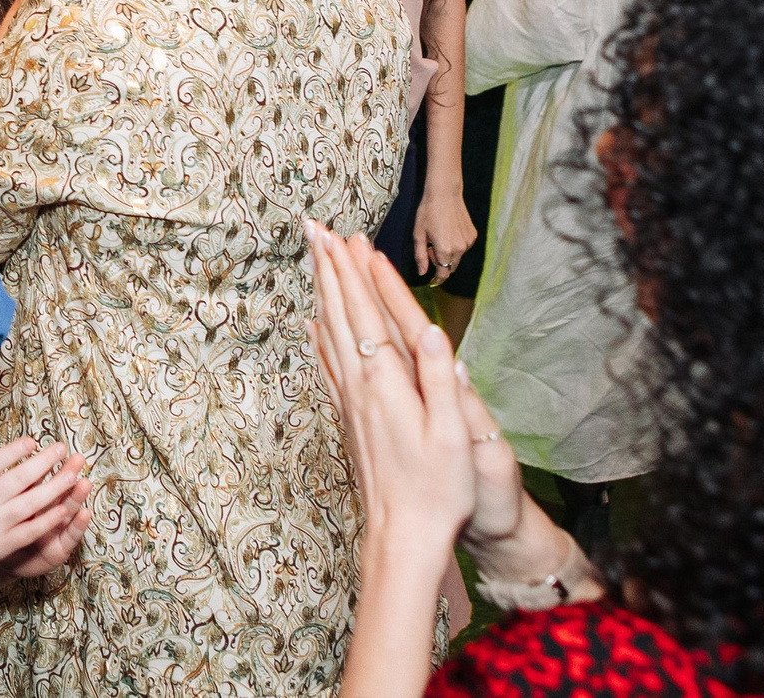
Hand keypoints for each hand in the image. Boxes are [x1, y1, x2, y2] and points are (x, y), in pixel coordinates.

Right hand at [0, 427, 92, 623]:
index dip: (13, 451)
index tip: (33, 441)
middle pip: (17, 479)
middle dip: (43, 463)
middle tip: (62, 448)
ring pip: (29, 504)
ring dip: (53, 489)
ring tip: (72, 475)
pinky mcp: (3, 545)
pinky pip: (30, 531)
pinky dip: (48, 520)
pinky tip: (64, 509)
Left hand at [306, 222, 475, 563]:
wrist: (403, 536)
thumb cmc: (436, 490)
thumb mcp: (452, 435)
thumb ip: (438, 378)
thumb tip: (429, 329)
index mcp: (386, 382)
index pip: (363, 312)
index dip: (350, 271)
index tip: (337, 235)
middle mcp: (359, 385)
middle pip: (337, 313)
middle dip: (326, 268)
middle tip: (311, 228)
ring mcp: (349, 401)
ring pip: (328, 332)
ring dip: (322, 292)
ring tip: (313, 261)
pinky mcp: (348, 417)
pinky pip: (327, 363)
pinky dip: (319, 335)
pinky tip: (314, 325)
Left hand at [409, 185, 476, 284]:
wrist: (445, 193)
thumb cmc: (428, 212)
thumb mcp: (418, 234)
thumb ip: (420, 256)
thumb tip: (422, 273)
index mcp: (445, 250)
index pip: (443, 274)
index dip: (437, 280)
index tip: (432, 281)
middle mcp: (460, 249)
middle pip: (450, 267)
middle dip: (439, 263)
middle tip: (430, 247)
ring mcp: (468, 242)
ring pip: (457, 257)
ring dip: (448, 254)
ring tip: (439, 236)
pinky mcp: (473, 235)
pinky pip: (463, 247)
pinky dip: (455, 245)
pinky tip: (449, 230)